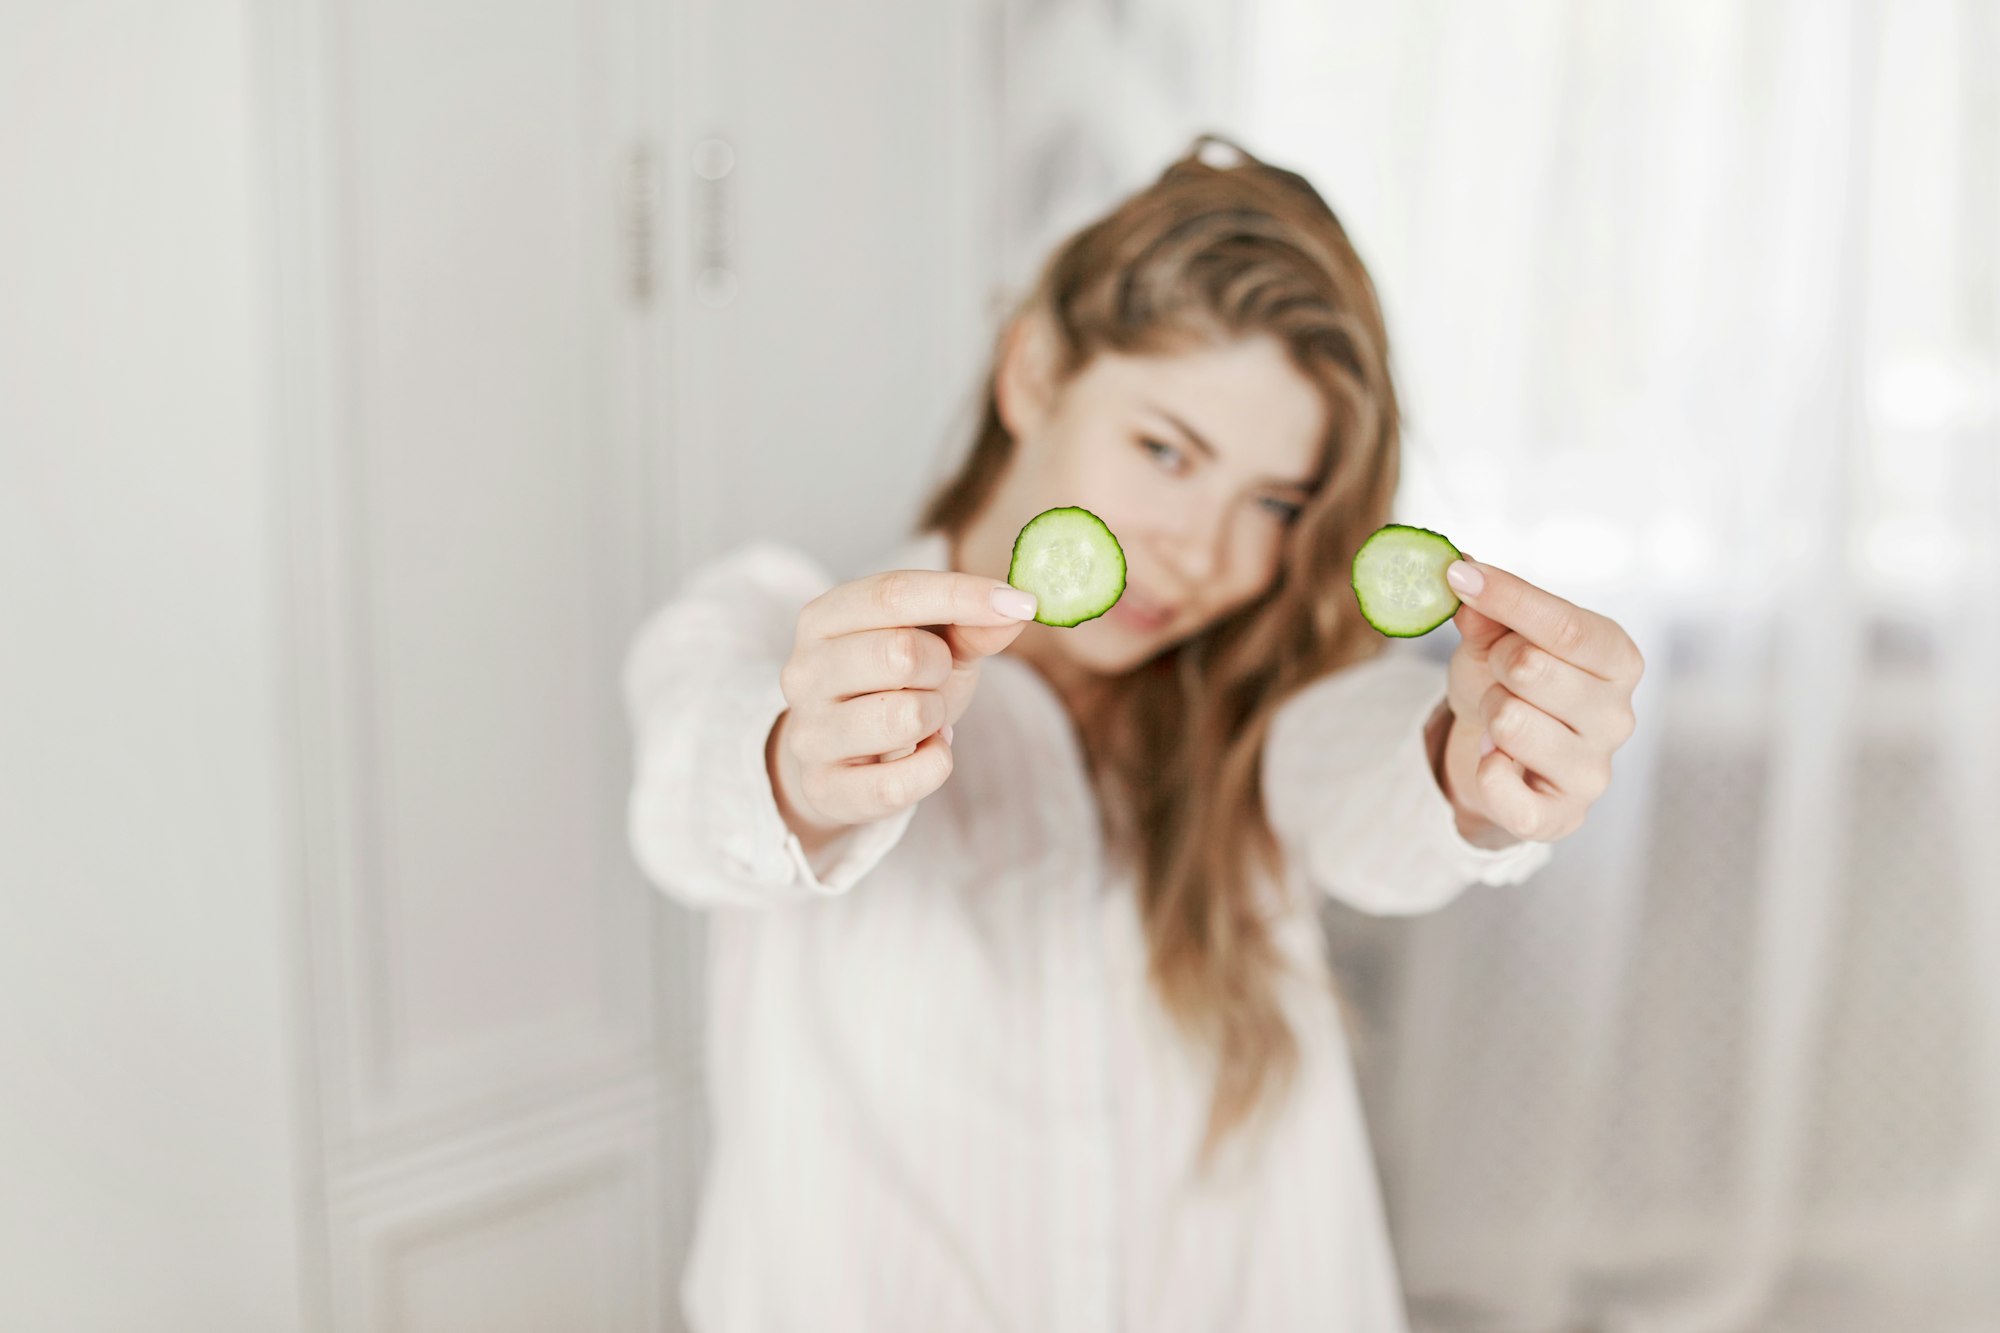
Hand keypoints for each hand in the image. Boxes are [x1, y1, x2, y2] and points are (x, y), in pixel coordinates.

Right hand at [768, 569, 1038, 843]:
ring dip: (935, 717)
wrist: (843, 758)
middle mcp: (803, 671)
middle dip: (940, 667)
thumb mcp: (935, 644)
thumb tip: (1018, 607)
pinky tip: (924, 753)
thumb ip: (972, 624)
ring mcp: (809, 732)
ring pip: (903, 717)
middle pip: (900, 652)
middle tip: (935, 678)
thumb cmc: (893, 686)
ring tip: (922, 718)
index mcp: (824, 618)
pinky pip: (901, 780)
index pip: (893, 593)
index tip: (1020, 602)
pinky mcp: (824, 788)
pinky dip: (935, 764)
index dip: (961, 595)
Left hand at [1437, 555, 1643, 846]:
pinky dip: (1482, 766)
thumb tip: (1462, 568)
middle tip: (1496, 674)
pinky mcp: (1561, 816)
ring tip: (1498, 718)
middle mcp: (1618, 716)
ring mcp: (1594, 770)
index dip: (1508, 597)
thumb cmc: (1506, 686)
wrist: (1497, 758)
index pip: (1567, 625)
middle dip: (1493, 663)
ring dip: (1486, 712)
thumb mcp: (1492, 640)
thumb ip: (1484, 611)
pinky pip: (1502, 785)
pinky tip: (1493, 759)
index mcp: (1617, 660)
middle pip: (1531, 668)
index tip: (1459, 574)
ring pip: (1509, 720)